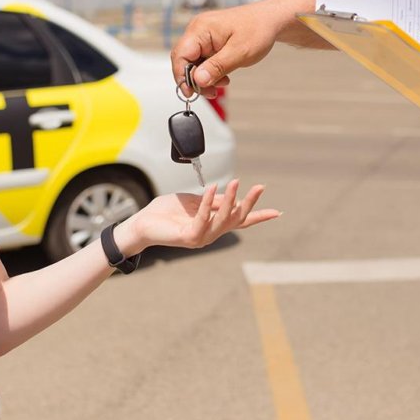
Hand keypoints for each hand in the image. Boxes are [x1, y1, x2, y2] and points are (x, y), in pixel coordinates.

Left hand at [116, 180, 280, 253]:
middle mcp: (211, 233)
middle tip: (260, 187)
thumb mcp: (194, 201)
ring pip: (223, 219)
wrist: (142, 223)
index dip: (259, 216)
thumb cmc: (166, 212)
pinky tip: (213, 188)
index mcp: (213, 224)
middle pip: (237, 219)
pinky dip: (209, 202)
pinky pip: (203, 218)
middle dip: (250, 203)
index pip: (241, 222)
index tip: (277, 212)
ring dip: (230, 199)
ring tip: (234, 182)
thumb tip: (231, 194)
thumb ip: (211, 201)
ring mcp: (202, 238)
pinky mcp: (189, 237)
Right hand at [170, 4, 278, 97]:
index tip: (190, 92)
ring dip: (204, 78)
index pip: (180, 54)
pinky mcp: (209, 42)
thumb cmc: (258, 29)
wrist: (270, 20)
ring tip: (221, 84)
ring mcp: (203, 36)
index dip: (181, 76)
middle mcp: (198, 31)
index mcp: (201, 28)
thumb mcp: (239, 52)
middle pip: (184, 60)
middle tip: (209, 92)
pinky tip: (222, 76)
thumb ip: (216, 67)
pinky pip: (202, 61)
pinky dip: (210, 72)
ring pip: (193, 63)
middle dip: (194, 79)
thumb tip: (197, 80)